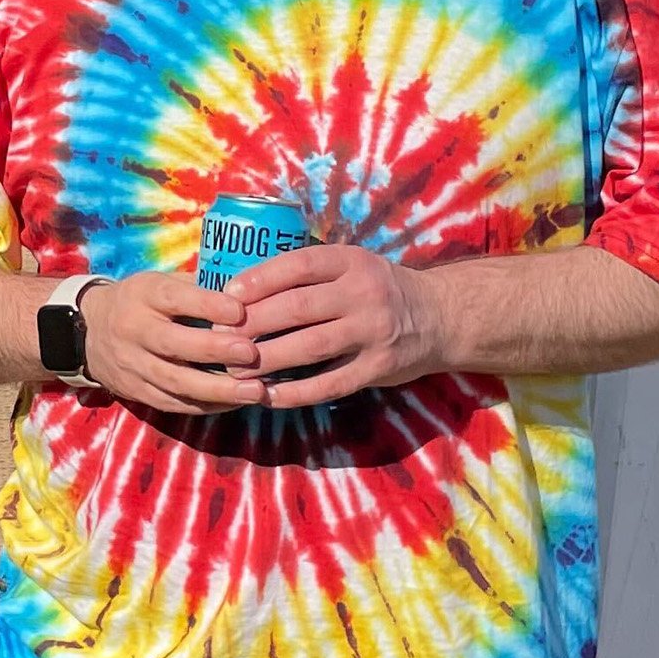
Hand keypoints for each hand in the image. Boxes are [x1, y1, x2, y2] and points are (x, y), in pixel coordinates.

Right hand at [75, 272, 264, 415]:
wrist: (88, 333)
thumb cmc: (141, 302)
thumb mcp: (161, 283)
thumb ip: (199, 286)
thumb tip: (248, 291)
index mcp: (143, 295)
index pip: (173, 298)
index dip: (207, 305)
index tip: (240, 311)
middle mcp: (134, 330)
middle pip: (173, 344)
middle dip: (215, 350)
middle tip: (251, 354)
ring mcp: (133, 365)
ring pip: (174, 382)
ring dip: (217, 389)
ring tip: (254, 391)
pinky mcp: (136, 392)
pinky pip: (173, 403)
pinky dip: (206, 406)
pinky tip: (235, 403)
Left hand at [231, 244, 444, 406]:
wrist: (440, 317)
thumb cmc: (379, 290)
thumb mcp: (352, 266)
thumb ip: (310, 274)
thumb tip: (243, 287)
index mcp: (351, 261)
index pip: (296, 265)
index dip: (257, 280)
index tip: (226, 297)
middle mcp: (363, 293)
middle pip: (296, 308)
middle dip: (251, 324)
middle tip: (218, 338)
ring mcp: (372, 332)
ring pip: (308, 347)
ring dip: (266, 360)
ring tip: (233, 370)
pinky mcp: (378, 367)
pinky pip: (329, 383)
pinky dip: (295, 392)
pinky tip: (267, 396)